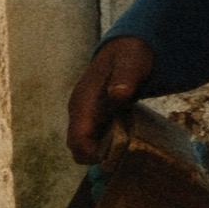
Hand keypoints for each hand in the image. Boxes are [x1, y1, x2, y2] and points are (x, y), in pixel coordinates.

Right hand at [67, 35, 156, 163]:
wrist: (125, 48)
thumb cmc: (129, 56)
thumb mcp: (132, 63)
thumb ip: (125, 78)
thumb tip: (118, 94)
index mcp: (83, 100)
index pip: (77, 139)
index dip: (91, 155)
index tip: (114, 159)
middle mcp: (79, 111)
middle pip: (78, 147)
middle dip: (98, 158)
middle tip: (126, 156)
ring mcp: (84, 115)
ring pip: (85, 146)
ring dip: (104, 153)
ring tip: (129, 150)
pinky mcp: (92, 118)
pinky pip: (94, 140)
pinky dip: (107, 146)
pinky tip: (127, 142)